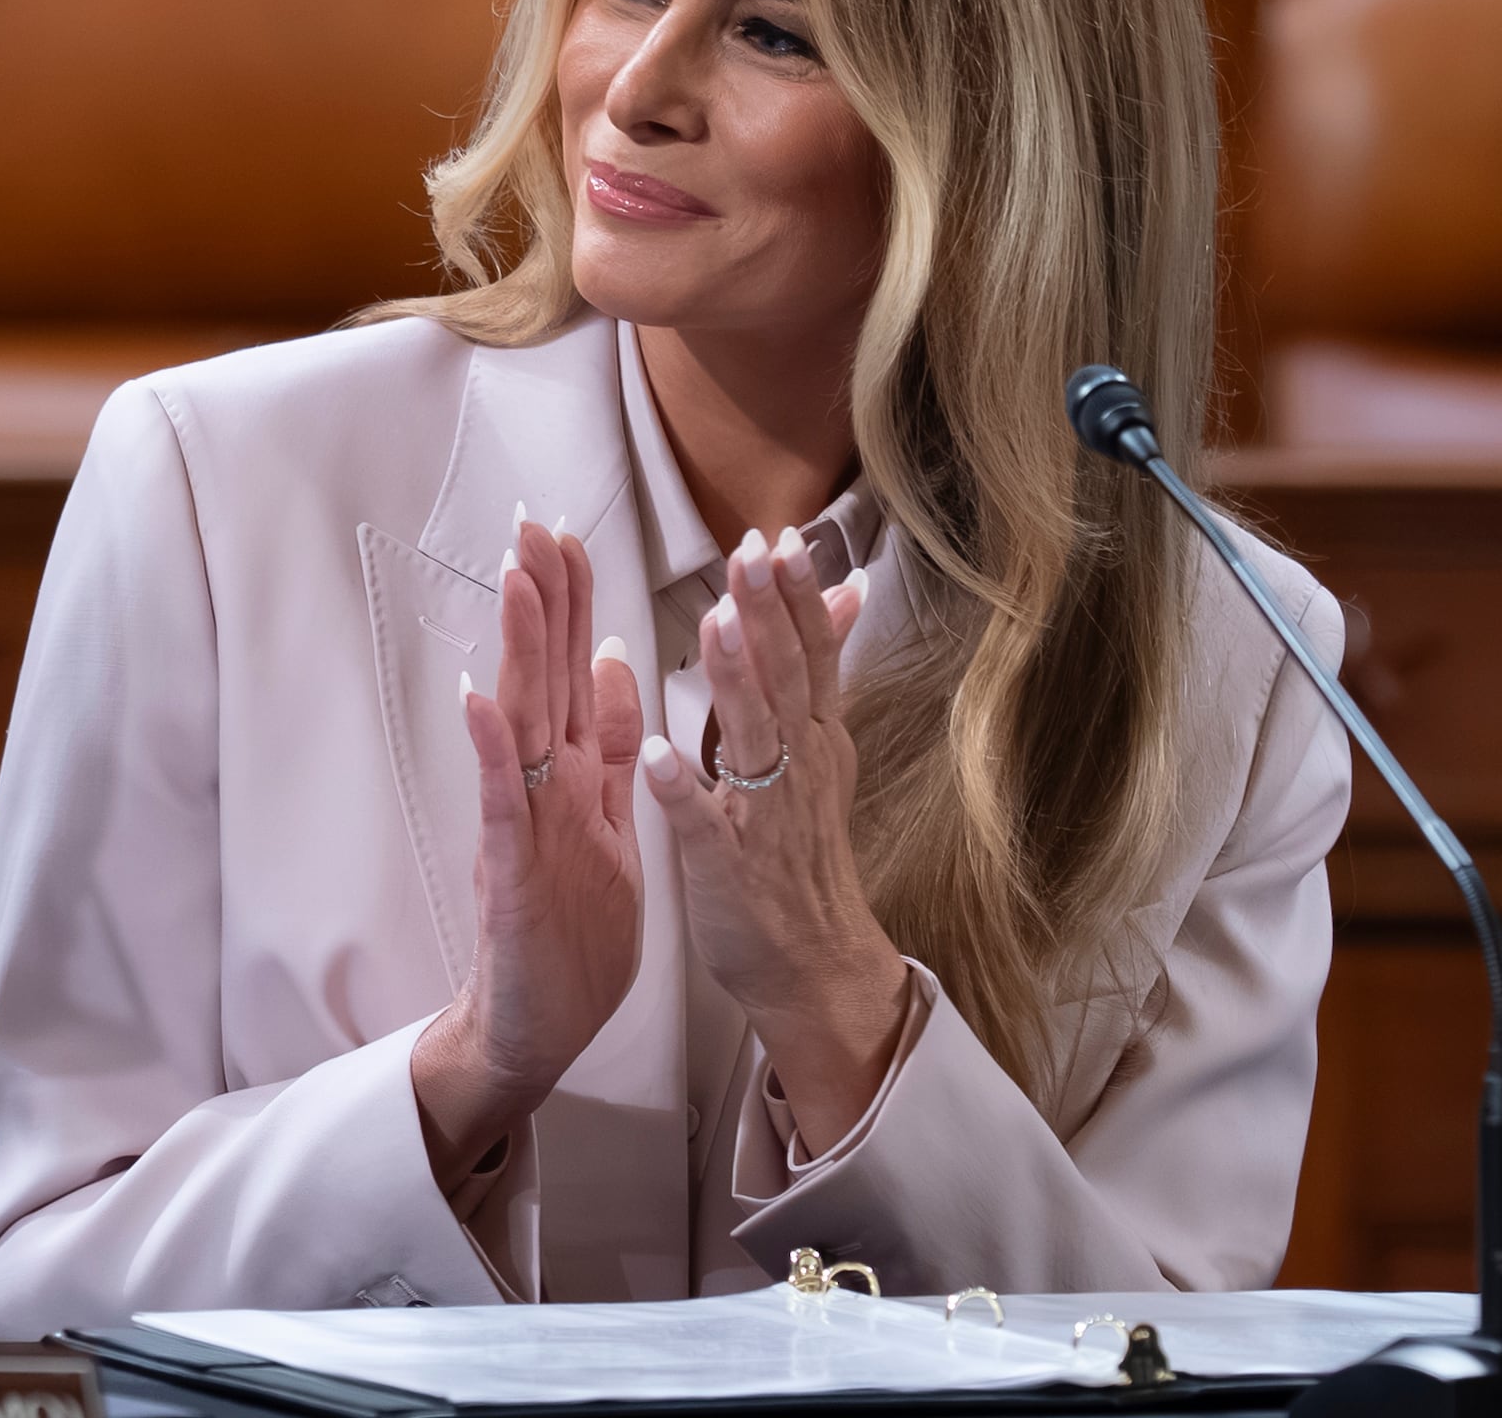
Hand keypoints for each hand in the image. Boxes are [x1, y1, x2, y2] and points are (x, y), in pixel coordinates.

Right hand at [411, 511, 644, 1190]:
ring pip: (520, 722)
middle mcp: (544, 787)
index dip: (574, 603)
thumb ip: (614, 746)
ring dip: (518, 651)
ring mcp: (522, 825)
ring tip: (515, 579)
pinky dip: (492, 754)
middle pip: (544, 677)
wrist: (535, 1026)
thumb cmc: (572, 934)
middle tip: (533, 521)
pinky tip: (480, 703)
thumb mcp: (612, 825)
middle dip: (542, 600)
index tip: (567, 531)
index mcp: (577, 774)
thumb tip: (621, 660)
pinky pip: (501, 806)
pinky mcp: (511, 873)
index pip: (578, 670)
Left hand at [638, 530, 909, 1154]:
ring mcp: (761, 816)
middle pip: (787, 679)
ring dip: (735, 679)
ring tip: (716, 622)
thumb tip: (847, 589)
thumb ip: (820, 672)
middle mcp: (796, 769)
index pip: (812, 655)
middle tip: (752, 551)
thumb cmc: (805, 853)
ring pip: (750, 737)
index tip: (780, 536)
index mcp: (814, 741)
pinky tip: (654, 754)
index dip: (795, 597)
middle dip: (769, 613)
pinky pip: (700, 823)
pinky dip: (680, 789)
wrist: (816, 965)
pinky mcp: (725, 865)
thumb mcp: (824, 753)